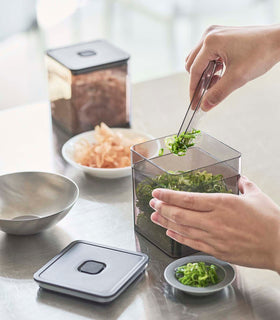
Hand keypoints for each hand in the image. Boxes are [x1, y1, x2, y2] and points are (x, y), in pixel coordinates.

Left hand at [150, 176, 279, 272]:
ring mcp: (214, 237)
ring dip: (166, 221)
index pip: (188, 199)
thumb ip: (245, 185)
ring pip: (183, 229)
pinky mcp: (217, 250)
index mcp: (222, 203)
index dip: (169, 195)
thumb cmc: (270, 221)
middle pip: (180, 214)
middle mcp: (214, 220)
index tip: (157, 192)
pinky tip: (170, 231)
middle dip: (163, 207)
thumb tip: (241, 179)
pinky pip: (192, 243)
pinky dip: (179, 236)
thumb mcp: (257, 196)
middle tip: (152, 203)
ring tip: (154, 216)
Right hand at [186, 25, 279, 110]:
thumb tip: (204, 105)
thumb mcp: (237, 78)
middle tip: (206, 94)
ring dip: (204, 74)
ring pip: (198, 60)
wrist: (278, 41)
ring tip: (216, 83)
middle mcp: (210, 35)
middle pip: (192, 64)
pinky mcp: (221, 37)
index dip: (193, 89)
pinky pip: (207, 55)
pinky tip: (219, 75)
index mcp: (211, 42)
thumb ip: (218, 93)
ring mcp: (215, 34)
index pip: (194, 70)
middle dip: (199, 81)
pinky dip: (210, 67)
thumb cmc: (261, 52)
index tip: (194, 103)